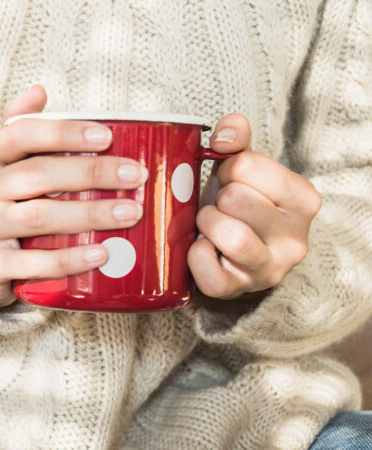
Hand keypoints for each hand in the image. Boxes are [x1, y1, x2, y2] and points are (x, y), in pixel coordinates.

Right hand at [0, 85, 145, 306]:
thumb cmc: (5, 203)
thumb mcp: (6, 164)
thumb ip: (22, 127)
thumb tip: (39, 90)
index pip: (21, 133)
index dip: (64, 132)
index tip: (107, 137)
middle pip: (37, 174)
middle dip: (91, 173)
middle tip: (136, 176)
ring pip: (38, 217)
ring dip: (89, 214)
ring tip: (130, 213)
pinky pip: (33, 264)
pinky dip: (70, 259)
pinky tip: (101, 255)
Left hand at [189, 114, 321, 299]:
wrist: (231, 255)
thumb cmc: (237, 206)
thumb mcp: (242, 167)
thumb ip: (237, 136)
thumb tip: (223, 138)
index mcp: (303, 199)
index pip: (247, 165)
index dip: (227, 170)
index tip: (232, 183)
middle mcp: (296, 238)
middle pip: (234, 198)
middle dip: (216, 198)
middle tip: (219, 207)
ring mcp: (269, 269)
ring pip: (230, 235)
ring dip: (206, 223)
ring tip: (209, 226)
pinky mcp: (238, 290)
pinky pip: (207, 269)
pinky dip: (194, 255)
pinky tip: (203, 248)